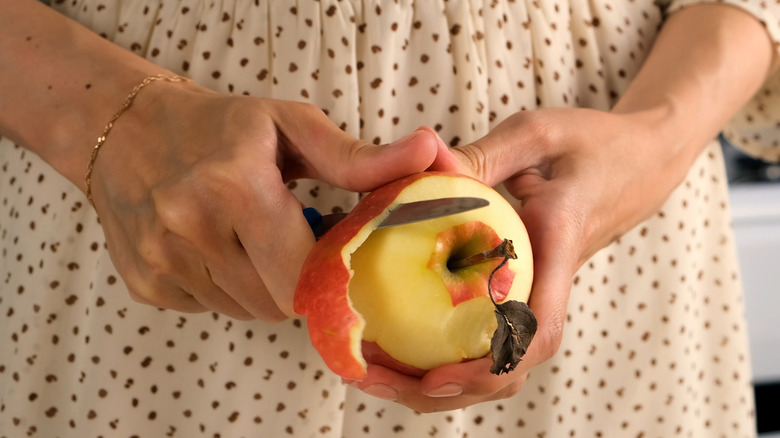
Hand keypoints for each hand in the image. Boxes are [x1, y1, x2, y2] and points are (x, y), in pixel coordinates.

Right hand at [88, 80, 448, 320]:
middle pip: (278, 304)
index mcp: (234, 187)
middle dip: (300, 284)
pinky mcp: (146, 285)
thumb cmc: (222, 127)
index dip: (331, 273)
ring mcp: (162, 262)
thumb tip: (426, 155)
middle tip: (296, 244)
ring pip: (246, 311)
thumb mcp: (290, 126)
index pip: (306, 273)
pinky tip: (220, 249)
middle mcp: (190, 229)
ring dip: (264, 287)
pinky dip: (227, 289)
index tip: (337, 256)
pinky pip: (211, 309)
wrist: (128, 130)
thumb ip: (356, 158)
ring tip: (255, 240)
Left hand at [350, 107, 682, 410]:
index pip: (538, 330)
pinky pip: (496, 334)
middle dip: (447, 389)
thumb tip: (425, 167)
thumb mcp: (538, 133)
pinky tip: (405, 347)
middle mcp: (552, 284)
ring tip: (379, 376)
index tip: (435, 378)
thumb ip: (483, 154)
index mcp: (559, 247)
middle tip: (377, 382)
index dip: (489, 365)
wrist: (642, 160)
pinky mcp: (531, 289)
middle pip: (511, 367)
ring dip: (446, 381)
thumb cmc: (594, 143)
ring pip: (502, 361)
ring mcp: (542, 292)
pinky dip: (453, 352)